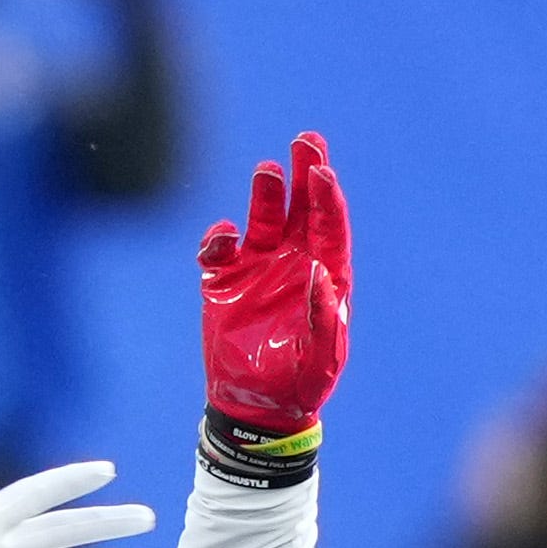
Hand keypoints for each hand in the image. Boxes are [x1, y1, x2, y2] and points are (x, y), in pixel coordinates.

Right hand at [199, 131, 351, 435]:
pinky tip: (221, 238)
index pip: (328, 225)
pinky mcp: (223, 282)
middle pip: (300, 207)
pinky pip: (219, 249)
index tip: (322, 172)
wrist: (256, 407)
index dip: (326, 197)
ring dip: (266, 193)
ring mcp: (257, 268)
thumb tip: (319, 273)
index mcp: (325, 274)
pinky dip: (217, 238)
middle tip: (306, 140)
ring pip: (262, 218)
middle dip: (305, 172)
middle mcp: (293, 261)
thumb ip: (324, 318)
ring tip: (268, 171)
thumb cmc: (300, 385)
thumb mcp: (321, 359)